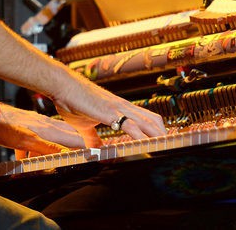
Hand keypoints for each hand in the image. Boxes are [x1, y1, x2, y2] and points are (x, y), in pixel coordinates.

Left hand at [0, 101, 89, 156]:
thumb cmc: (5, 127)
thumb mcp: (27, 140)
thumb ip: (48, 147)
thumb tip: (67, 154)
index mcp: (48, 129)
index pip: (73, 139)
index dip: (86, 145)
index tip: (98, 151)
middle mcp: (44, 125)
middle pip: (66, 137)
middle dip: (76, 146)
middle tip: (88, 152)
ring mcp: (35, 126)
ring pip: (50, 141)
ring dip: (52, 152)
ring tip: (53, 162)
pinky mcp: (25, 129)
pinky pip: (33, 144)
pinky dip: (31, 153)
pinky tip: (24, 158)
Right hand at [52, 79, 166, 141]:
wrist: (62, 86)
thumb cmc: (72, 101)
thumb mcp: (84, 125)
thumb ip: (92, 137)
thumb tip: (95, 149)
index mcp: (119, 108)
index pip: (145, 118)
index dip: (157, 129)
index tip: (166, 140)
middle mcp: (123, 106)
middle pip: (152, 119)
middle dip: (163, 133)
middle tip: (173, 146)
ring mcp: (117, 108)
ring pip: (145, 121)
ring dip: (157, 135)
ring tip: (166, 147)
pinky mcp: (109, 112)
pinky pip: (129, 125)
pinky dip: (139, 136)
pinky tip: (144, 145)